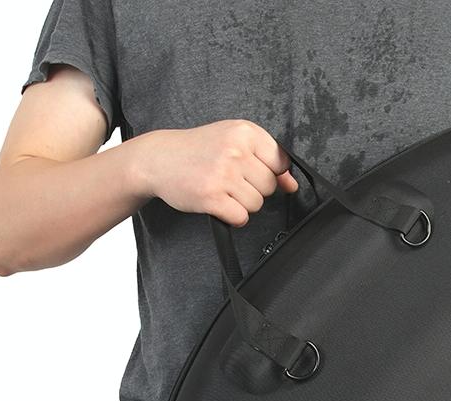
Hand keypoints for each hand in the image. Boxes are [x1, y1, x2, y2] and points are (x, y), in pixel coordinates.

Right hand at [133, 119, 298, 226]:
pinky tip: (219, 203)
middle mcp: (235, 150)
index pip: (281, 162)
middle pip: (269, 186)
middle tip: (231, 180)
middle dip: (254, 189)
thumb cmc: (199, 150)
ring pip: (256, 204)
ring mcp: (223, 174)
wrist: (159, 158)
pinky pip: (241, 217)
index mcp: (244, 132)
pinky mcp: (211, 197)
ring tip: (222, 190)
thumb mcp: (234, 142)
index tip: (251, 171)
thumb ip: (266, 160)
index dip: (270, 173)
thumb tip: (292, 185)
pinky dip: (232, 216)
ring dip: (242, 204)